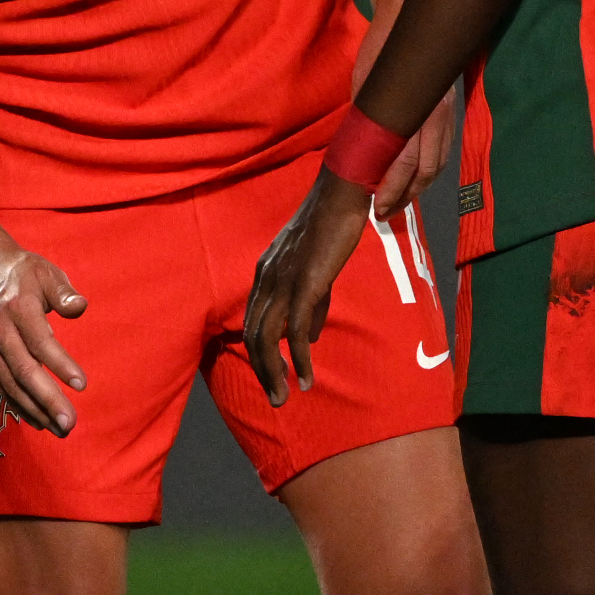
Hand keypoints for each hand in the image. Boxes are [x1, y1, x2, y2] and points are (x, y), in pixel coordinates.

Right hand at [0, 233, 88, 435]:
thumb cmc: (22, 271)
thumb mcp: (46, 272)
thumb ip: (63, 292)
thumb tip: (80, 307)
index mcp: (19, 308)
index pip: (41, 342)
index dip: (60, 364)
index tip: (82, 385)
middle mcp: (1, 331)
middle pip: (24, 371)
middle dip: (47, 399)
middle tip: (69, 423)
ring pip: (12, 384)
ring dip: (35, 410)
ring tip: (59, 430)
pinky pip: (3, 386)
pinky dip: (19, 406)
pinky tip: (38, 421)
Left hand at [240, 169, 373, 404]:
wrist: (341, 195)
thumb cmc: (332, 227)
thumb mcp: (315, 269)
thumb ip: (312, 304)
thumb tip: (311, 336)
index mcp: (266, 274)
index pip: (252, 322)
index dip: (259, 354)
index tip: (272, 378)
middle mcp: (267, 279)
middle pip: (254, 336)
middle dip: (263, 372)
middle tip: (276, 399)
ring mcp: (283, 281)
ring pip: (268, 338)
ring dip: (275, 373)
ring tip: (285, 396)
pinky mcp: (304, 283)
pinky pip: (297, 329)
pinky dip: (300, 358)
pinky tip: (306, 377)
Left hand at [349, 15, 457, 212]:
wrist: (411, 20)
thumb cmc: (381, 52)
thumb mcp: (366, 88)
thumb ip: (368, 121)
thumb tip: (358, 155)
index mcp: (414, 110)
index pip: (406, 161)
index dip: (392, 189)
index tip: (376, 207)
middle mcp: (436, 116)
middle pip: (425, 170)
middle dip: (405, 196)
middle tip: (384, 213)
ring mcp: (446, 114)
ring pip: (438, 164)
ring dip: (418, 188)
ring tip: (397, 202)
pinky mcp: (450, 112)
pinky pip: (443, 151)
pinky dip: (429, 172)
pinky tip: (414, 180)